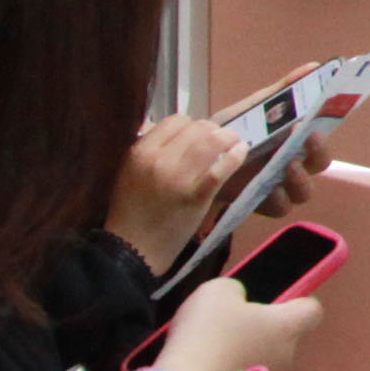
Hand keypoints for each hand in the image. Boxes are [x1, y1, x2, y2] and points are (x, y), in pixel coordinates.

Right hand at [105, 115, 240, 265]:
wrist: (132, 249)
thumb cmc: (130, 211)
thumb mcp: (128, 172)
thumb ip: (146, 148)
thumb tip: (162, 126)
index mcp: (140, 152)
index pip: (175, 121)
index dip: (191, 125)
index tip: (197, 136)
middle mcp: (158, 160)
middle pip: (197, 128)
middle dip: (212, 131)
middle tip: (219, 140)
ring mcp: (178, 178)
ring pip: (211, 142)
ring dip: (228, 138)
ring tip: (234, 142)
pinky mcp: (196, 197)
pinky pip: (220, 169)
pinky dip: (235, 156)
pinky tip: (241, 151)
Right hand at [152, 280, 319, 370]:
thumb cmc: (209, 333)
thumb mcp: (217, 292)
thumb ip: (235, 291)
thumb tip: (238, 303)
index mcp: (286, 327)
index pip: (312, 311)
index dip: (298, 302)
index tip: (277, 301)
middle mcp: (286, 356)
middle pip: (281, 336)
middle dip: (259, 328)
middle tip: (226, 324)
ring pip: (261, 359)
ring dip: (243, 352)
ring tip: (209, 348)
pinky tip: (204, 369)